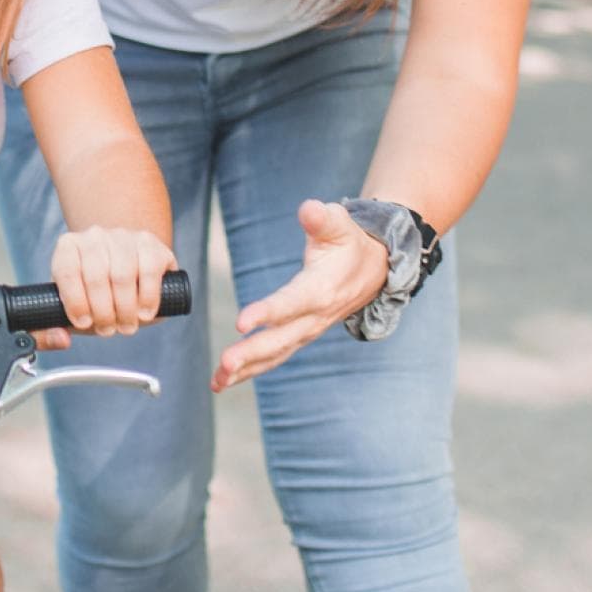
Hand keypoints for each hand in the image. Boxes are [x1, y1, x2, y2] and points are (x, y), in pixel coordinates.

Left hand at [49, 225, 174, 342]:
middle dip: (103, 312)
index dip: (75, 301)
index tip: (84, 323)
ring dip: (125, 309)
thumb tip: (61, 339)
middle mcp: (94, 236)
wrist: (128, 271)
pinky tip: (144, 313)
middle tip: (108, 330)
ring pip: (122, 274)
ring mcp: (123, 236)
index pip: (66, 271)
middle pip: (96, 276)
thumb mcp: (72, 309)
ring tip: (127, 325)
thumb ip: (52, 330)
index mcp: (68, 247)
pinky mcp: (149, 242)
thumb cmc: (95, 295)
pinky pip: (149, 269)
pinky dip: (148, 297)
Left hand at [211, 200, 387, 390]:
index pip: (292, 303)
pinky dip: (251, 370)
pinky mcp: (300, 335)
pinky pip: (275, 356)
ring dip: (247, 370)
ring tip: (217, 381)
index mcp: (321, 288)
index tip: (241, 323)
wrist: (375, 268)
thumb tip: (309, 209)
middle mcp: (315, 316)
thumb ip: (322, 218)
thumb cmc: (349, 241)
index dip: (267, 313)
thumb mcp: (339, 223)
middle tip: (224, 363)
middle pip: (281, 339)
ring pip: (276, 355)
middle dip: (251, 354)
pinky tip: (225, 379)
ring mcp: (308, 329)